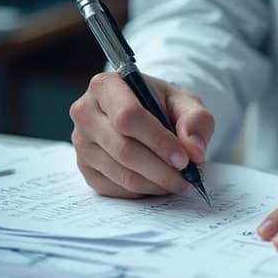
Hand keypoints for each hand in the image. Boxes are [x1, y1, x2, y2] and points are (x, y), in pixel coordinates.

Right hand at [69, 72, 213, 197]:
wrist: (146, 114)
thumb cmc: (163, 105)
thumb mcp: (186, 103)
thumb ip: (196, 121)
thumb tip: (194, 151)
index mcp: (106, 86)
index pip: (128, 117)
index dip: (159, 141)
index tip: (184, 158)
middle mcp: (85, 112)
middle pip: (124, 149)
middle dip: (161, 170)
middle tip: (187, 178)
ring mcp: (81, 143)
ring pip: (121, 173)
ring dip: (156, 184)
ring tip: (179, 182)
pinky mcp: (85, 168)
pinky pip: (115, 189)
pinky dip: (143, 191)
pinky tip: (159, 183)